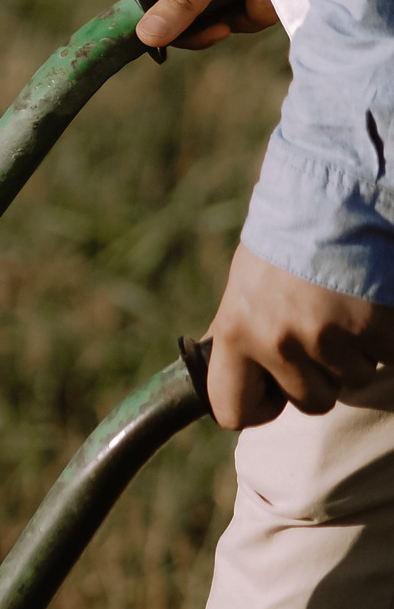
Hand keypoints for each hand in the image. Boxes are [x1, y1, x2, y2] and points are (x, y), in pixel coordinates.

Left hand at [202, 244, 393, 428]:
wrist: (333, 197)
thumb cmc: (286, 244)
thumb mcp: (245, 290)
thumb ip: (243, 335)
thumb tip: (230, 377)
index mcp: (235, 334)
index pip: (231, 411)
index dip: (259, 409)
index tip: (274, 393)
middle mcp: (276, 341)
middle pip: (312, 402)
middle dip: (324, 378)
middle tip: (324, 336)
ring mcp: (326, 336)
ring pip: (354, 381)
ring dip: (358, 355)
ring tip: (347, 310)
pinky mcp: (373, 328)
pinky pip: (388, 358)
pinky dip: (387, 340)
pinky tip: (373, 306)